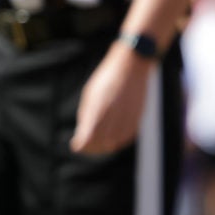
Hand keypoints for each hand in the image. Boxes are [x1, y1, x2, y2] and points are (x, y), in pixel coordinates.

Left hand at [71, 39, 152, 155]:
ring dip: (105, 146)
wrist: (131, 66)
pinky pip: (126, 137)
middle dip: (92, 148)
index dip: (80, 146)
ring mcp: (126, 118)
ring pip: (114, 143)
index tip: (76, 145)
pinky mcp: (137, 118)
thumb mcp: (90, 95)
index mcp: (97, 110)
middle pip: (100, 144)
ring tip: (98, 142)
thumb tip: (82, 136)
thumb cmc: (106, 79)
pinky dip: (118, 140)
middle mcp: (112, 116)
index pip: (87, 139)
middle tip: (86, 146)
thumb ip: (86, 116)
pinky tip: (112, 136)